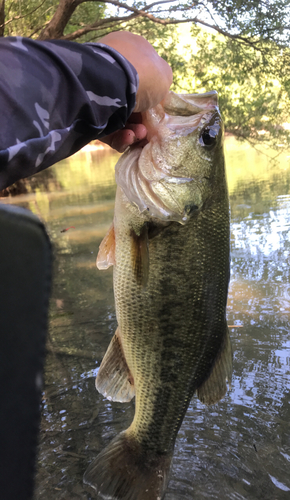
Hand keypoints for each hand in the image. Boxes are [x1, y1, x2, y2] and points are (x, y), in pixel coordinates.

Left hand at [99, 31, 171, 151]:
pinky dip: (118, 134)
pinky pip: (105, 124)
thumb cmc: (143, 73)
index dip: (151, 96)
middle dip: (140, 118)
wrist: (110, 81)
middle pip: (130, 98)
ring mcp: (97, 86)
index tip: (156, 112)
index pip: (142, 74)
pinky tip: (127, 137)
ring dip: (132, 129)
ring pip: (118, 114)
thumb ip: (162, 79)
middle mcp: (111, 65)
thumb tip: (156, 86)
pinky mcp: (86, 108)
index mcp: (128, 49)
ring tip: (138, 135)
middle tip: (146, 129)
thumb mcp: (164, 74)